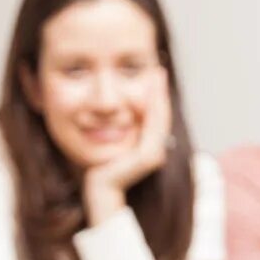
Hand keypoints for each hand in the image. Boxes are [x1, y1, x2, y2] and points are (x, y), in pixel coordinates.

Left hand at [82, 66, 170, 221]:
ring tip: (156, 75)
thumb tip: (114, 108)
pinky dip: (154, 109)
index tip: (153, 75)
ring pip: (160, 119)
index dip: (156, 96)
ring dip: (159, 96)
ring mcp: (154, 154)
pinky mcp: (149, 157)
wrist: (97, 190)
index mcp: (148, 148)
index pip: (155, 117)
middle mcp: (155, 151)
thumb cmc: (98, 168)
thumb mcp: (107, 142)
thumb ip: (117, 128)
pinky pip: (154, 127)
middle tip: (158, 70)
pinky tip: (148, 93)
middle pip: (161, 115)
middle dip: (160, 92)